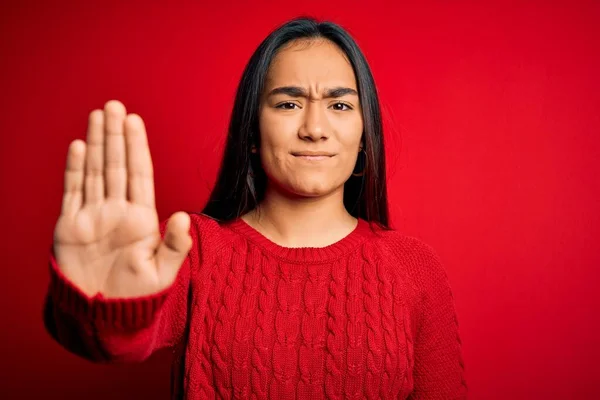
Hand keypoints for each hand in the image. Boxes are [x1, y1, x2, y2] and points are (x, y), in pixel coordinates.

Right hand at [52, 100, 191, 297]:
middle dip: (116, 135)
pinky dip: (75, 169)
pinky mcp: (71, 224)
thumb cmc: (137, 295)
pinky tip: (80, 146)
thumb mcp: (162, 272)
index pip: (139, 173)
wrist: (104, 313)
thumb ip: (175, 245)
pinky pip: (73, 191)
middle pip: (116, 165)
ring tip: (99, 116)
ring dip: (97, 143)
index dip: (137, 146)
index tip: (135, 121)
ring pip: (95, 171)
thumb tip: (183, 217)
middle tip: (114, 105)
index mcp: (141, 217)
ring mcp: (93, 215)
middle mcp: (117, 210)